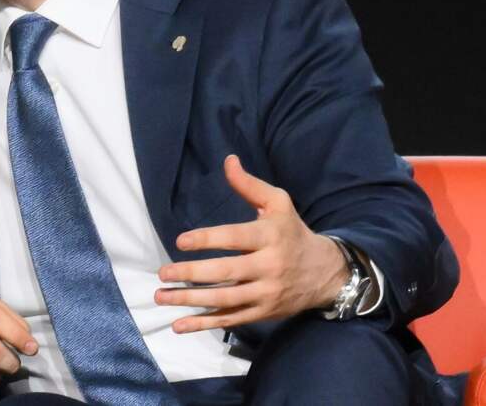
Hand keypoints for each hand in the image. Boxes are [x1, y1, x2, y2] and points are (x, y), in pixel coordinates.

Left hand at [155, 154, 348, 333]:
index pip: (235, 237)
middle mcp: (269, 266)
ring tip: (162, 296)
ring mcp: (266, 293)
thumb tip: (228, 160)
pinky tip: (179, 324)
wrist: (323, 272)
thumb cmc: (292, 231)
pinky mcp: (262, 312)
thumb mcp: (278, 202)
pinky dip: (204, 324)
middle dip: (192, 274)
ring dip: (190, 300)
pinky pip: (230, 319)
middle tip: (163, 273)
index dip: (207, 239)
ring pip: (225, 299)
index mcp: (270, 236)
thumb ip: (249, 185)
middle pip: (227, 272)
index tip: (181, 241)